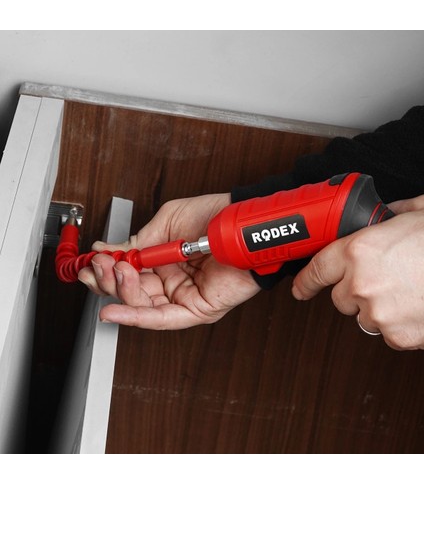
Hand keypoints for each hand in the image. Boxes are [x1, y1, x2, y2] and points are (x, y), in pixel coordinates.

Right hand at [78, 194, 260, 328]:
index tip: (91, 261)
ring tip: (115, 271)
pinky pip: (162, 318)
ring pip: (141, 306)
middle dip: (107, 281)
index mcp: (162, 261)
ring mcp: (183, 296)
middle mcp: (170, 280)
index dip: (106, 270)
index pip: (128, 273)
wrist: (241, 222)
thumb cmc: (213, 217)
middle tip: (99, 266)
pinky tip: (114, 310)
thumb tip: (109, 250)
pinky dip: (135, 316)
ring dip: (120, 292)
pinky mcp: (197, 309)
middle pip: (130, 293)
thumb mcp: (165, 223)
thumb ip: (138, 242)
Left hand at [291, 195, 423, 349]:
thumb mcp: (419, 212)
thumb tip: (385, 213)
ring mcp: (379, 313)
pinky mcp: (398, 336)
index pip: (317, 269)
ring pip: (364, 317)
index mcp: (360, 250)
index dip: (306, 281)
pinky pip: (388, 333)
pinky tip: (418, 306)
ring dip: (378, 308)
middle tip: (384, 280)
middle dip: (356, 291)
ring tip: (408, 291)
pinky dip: (400, 324)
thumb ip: (392, 214)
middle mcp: (362, 284)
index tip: (300, 289)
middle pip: (340, 298)